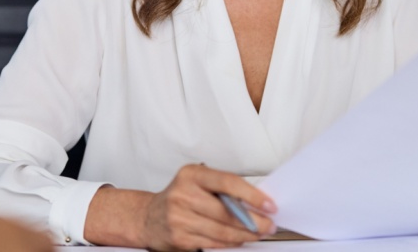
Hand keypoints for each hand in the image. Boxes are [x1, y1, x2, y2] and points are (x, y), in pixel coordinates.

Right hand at [141, 164, 276, 250]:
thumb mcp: (196, 182)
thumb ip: (222, 188)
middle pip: (228, 212)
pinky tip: (238, 239)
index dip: (252, 196)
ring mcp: (180, 218)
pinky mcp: (180, 238)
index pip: (228, 183)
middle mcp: (183, 195)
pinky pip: (213, 243)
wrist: (148, 217)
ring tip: (258, 233)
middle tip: (268, 224)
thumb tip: (255, 201)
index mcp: (191, 175)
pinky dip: (230, 243)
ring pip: (223, 231)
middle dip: (254, 221)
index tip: (268, 204)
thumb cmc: (179, 197)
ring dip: (245, 235)